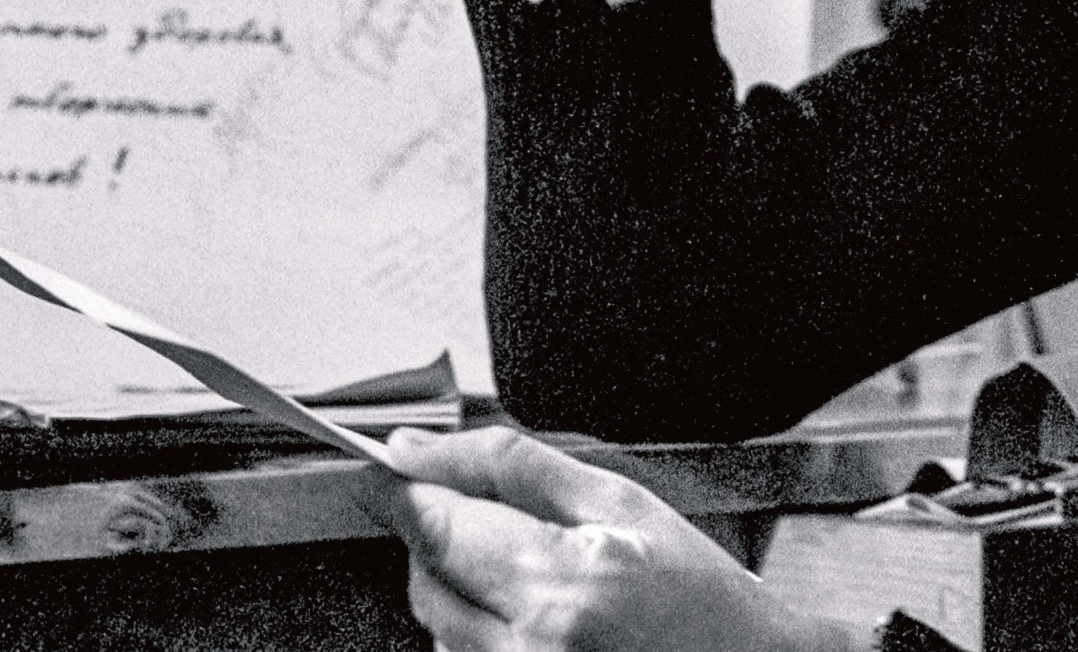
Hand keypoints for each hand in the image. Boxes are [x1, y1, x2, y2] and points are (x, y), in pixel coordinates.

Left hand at [362, 425, 858, 651]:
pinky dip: (481, 629)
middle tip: (502, 520)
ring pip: (438, 623)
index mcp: (562, 585)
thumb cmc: (696, 589)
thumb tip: (415, 448)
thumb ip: (511, 466)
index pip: (437, 526)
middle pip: (426, 577)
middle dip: (442, 535)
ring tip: (538, 573)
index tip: (381, 466)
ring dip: (463, 585)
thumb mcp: (616, 499)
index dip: (400, 489)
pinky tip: (540, 616)